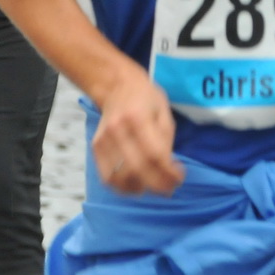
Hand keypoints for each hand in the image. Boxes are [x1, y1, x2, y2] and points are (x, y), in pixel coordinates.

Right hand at [92, 68, 183, 196]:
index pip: (154, 154)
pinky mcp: (96, 147)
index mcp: (138, 117)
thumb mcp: (164, 113)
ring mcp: (104, 139)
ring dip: (140, 188)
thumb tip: (168, 169)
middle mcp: (117, 129)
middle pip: (137, 168)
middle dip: (157, 184)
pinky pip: (107, 176)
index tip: (179, 179)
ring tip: (154, 188)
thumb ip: (166, 141)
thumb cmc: (145, 98)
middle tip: (170, 189)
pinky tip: (136, 187)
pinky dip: (122, 187)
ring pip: (120, 176)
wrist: (116, 86)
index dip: (168, 172)